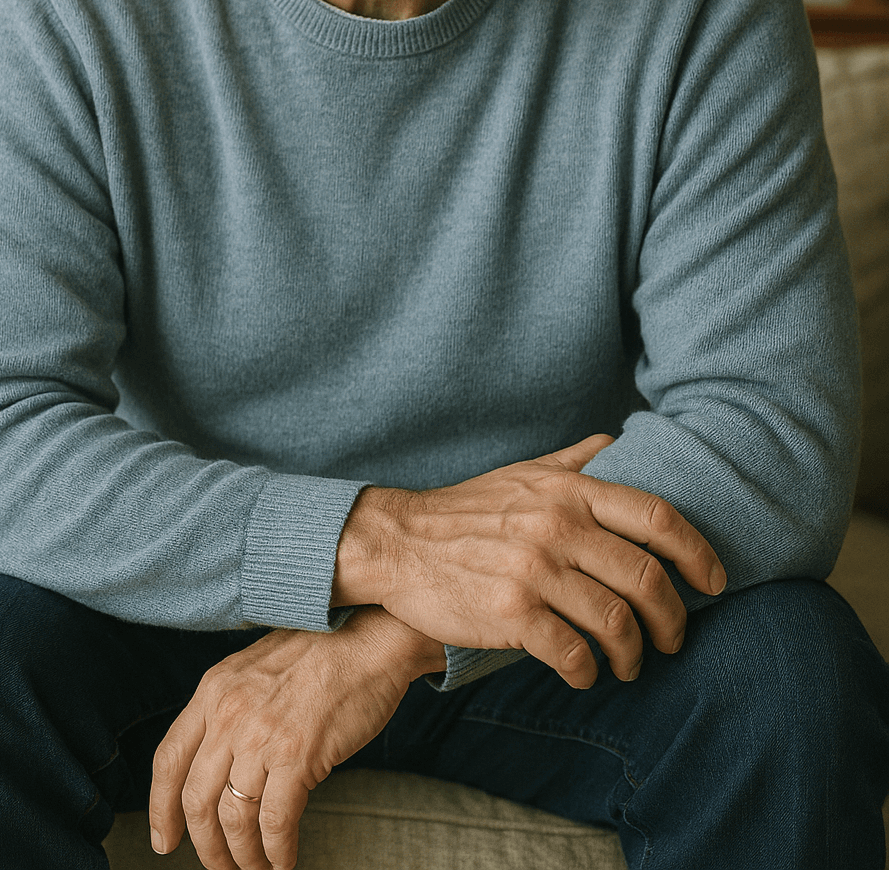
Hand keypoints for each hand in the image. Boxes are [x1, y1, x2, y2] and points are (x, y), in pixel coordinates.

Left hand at [148, 608, 443, 868]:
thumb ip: (233, 707)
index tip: (164, 839)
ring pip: (234, 818)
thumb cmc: (325, 651)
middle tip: (220, 866)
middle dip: (206, 845)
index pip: (169, 758)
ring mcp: (262, 735)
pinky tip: (284, 860)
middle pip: (196, 800)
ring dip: (243, 855)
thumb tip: (220, 763)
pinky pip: (276, 823)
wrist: (372, 636)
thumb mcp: (257, 667)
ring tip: (256, 866)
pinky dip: (277, 852)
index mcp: (214, 688)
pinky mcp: (298, 755)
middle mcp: (229, 712)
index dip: (161, 808)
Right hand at [333, 434, 726, 690]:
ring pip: (615, 622)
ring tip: (629, 664)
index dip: (698, 552)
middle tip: (672, 640)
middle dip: (672, 619)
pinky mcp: (510, 613)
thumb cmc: (466, 511)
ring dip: (633, 653)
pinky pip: (571, 652)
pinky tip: (584, 673)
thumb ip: (573, 460)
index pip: (656, 517)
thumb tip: (614, 441)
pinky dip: (588, 671)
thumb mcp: (523, 472)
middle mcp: (558, 526)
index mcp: (569, 491)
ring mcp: (535, 570)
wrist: (399, 542)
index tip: (714, 582)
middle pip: (646, 577)